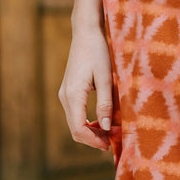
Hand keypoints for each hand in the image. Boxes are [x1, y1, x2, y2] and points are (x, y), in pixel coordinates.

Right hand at [58, 28, 113, 150]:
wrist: (86, 33)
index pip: (78, 129)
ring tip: (113, 132)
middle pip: (75, 129)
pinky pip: (77, 114)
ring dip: (92, 131)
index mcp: (72, 95)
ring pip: (75, 123)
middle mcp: (65, 97)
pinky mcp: (69, 91)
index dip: (94, 141)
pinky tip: (104, 121)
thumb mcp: (106, 77)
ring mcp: (65, 94)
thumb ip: (105, 103)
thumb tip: (106, 128)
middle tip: (115, 141)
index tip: (110, 146)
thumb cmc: (98, 52)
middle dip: (94, 139)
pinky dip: (89, 122)